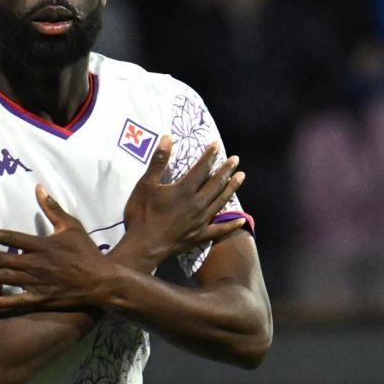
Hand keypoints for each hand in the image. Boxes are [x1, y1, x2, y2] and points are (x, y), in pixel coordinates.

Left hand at [0, 185, 119, 312]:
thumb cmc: (86, 251)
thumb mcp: (71, 225)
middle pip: (1, 258)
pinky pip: (20, 302)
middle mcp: (36, 264)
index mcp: (42, 245)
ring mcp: (38, 283)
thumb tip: (39, 187)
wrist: (102, 280)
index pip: (10, 238)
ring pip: (5, 278)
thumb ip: (52, 207)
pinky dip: (5, 303)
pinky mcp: (43, 299)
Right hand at [114, 135, 245, 271]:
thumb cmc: (142, 214)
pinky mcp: (200, 235)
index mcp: (185, 190)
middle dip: (226, 170)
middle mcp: (197, 203)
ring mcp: (201, 221)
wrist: (143, 246)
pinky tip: (241, 219)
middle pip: (216, 183)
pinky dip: (231, 224)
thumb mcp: (146, 184)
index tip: (217, 145)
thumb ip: (158, 161)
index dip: (210, 156)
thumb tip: (168, 138)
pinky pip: (219, 229)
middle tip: (235, 160)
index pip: (201, 168)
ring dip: (231, 188)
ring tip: (241, 177)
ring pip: (221, 201)